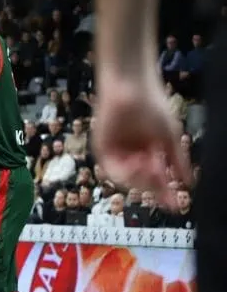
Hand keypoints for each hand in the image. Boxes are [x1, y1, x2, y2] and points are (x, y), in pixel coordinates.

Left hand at [93, 74, 189, 206]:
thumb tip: (188, 183)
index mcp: (148, 151)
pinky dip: (127, 173)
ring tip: (152, 169)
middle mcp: (131, 154)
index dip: (165, 193)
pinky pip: (112, 170)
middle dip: (153, 185)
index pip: (156, 178)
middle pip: (141, 182)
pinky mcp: (102, 147)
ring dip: (141, 179)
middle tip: (162, 181)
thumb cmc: (152, 104)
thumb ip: (177, 162)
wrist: (132, 85)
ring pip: (127, 179)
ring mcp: (116, 151)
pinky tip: (139, 166)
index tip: (176, 206)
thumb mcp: (169, 137)